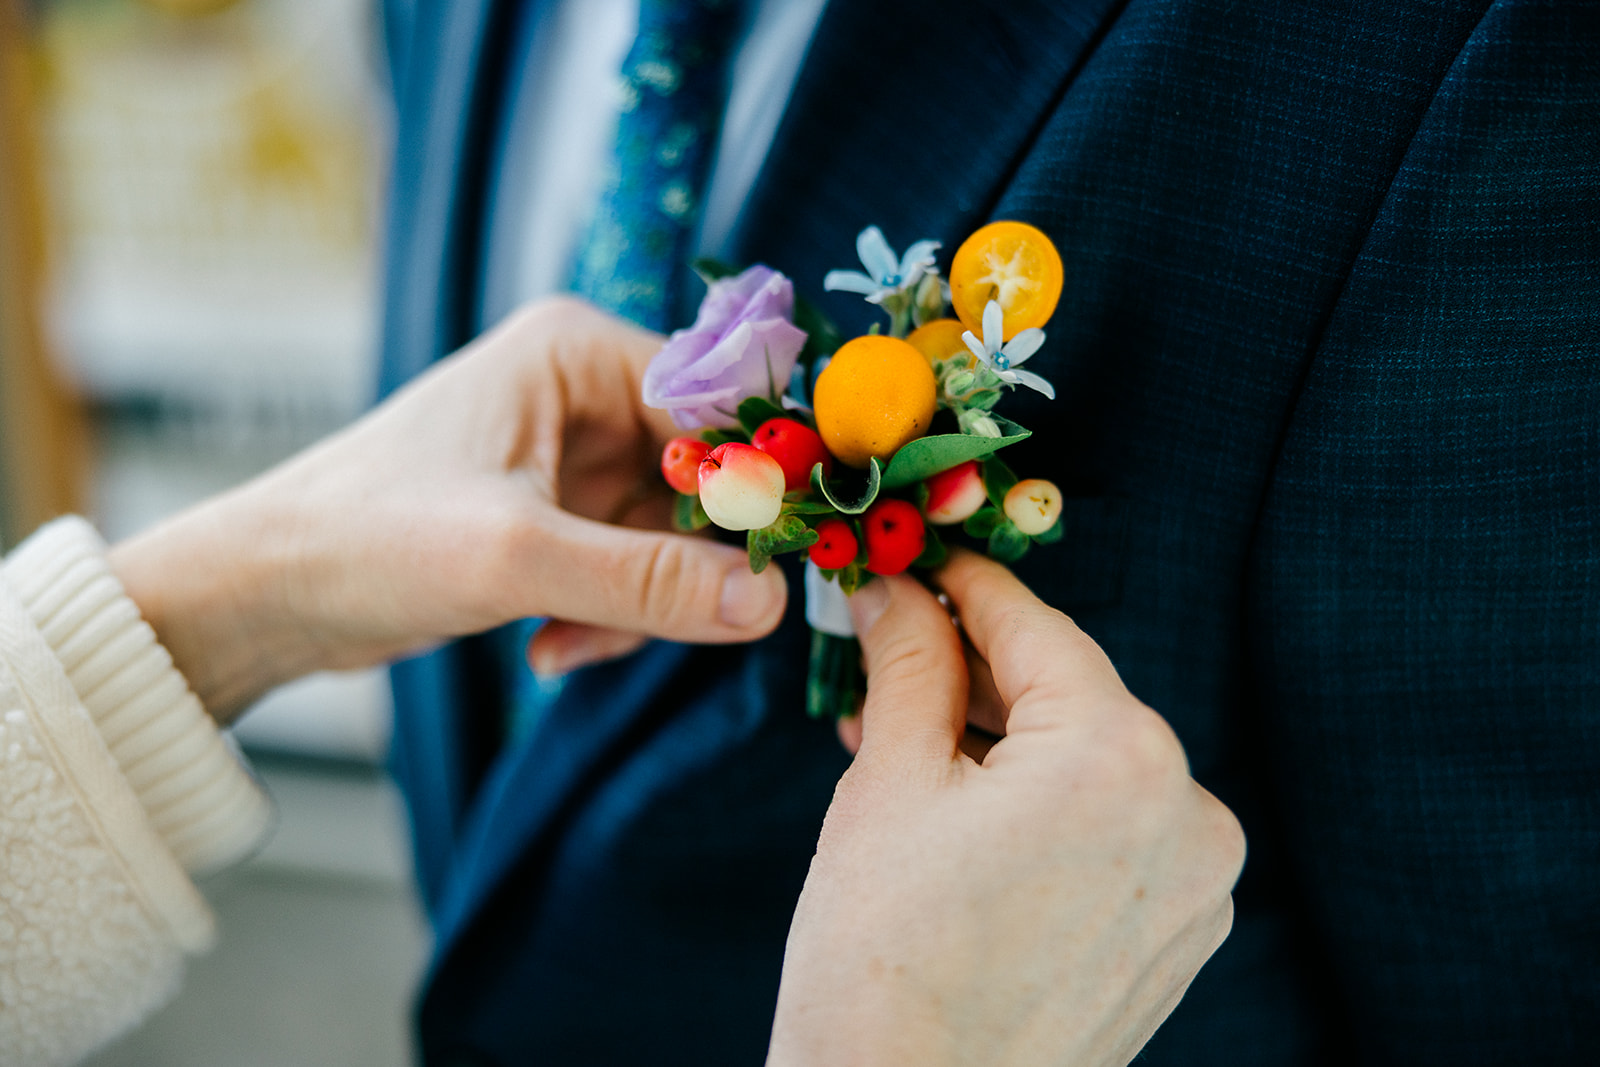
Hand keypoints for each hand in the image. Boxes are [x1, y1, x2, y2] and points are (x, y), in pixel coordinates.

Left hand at [108, 299, 786, 720]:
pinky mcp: (555, 513)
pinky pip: (627, 567)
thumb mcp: (516, 558)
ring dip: (635, 603)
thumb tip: (771, 603)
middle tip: (652, 623)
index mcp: (577, 353)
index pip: (717, 404)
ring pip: (667, 537)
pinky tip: (550, 646)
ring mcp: (571, 455)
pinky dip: (606, 614)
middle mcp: (583, 391)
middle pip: (701, 480)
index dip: (751, 483)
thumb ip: (647, 581)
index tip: (773, 561)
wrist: (266, 593)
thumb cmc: (368, 540)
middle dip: (678, 565)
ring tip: (565, 640)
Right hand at [768, 551, 1243, 1066]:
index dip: (968, 587)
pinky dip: (1046, 805)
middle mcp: (1187, 812)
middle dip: (976, 672)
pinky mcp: (1181, 934)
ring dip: (1006, 741)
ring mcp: (1197, 883)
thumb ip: (908, 663)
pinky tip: (967, 809)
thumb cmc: (884, 967)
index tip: (926, 563)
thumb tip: (896, 593)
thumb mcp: (887, 783)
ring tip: (908, 739)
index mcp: (1119, 757)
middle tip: (891, 652)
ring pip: (1092, 763)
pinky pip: (1114, 829)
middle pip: (1070, 696)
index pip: (1037, 630)